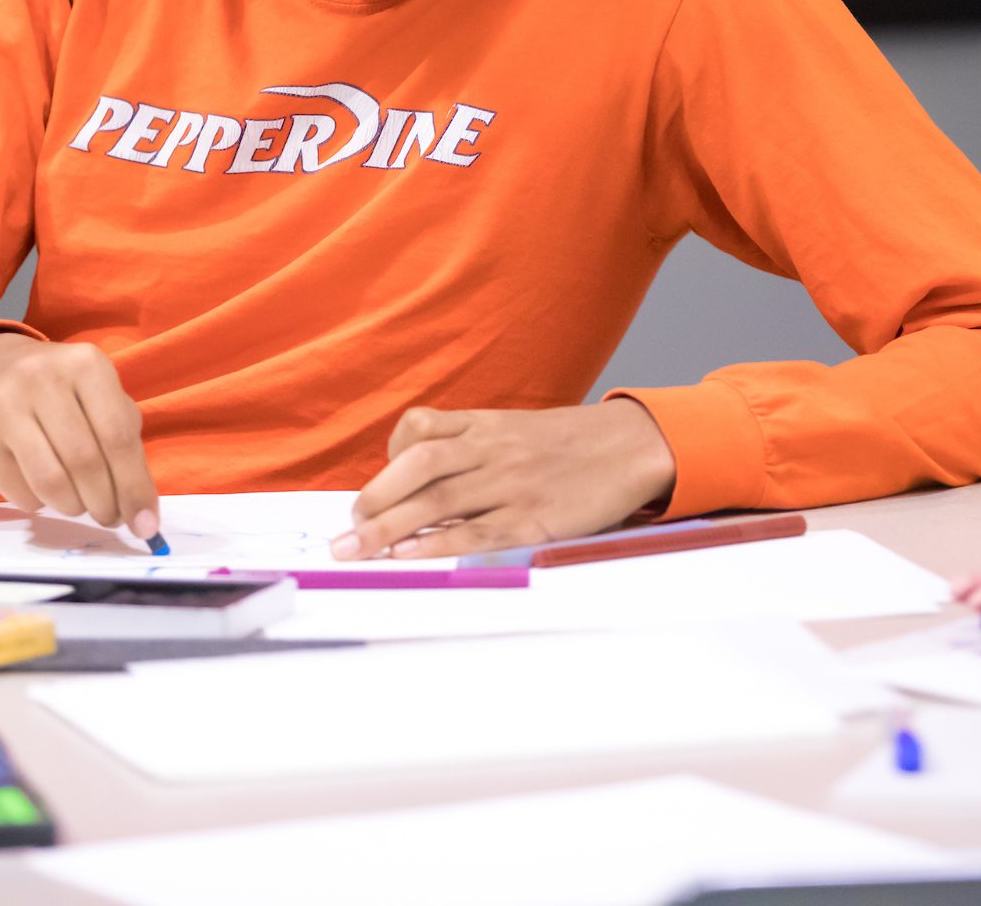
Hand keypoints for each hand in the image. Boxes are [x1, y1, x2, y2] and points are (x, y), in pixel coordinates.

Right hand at [0, 332, 159, 537]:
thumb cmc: (60, 389)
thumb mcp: (99, 394)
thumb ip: (125, 442)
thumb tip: (142, 510)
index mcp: (86, 365)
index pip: (118, 437)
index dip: (135, 487)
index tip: (146, 525)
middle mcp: (42, 379)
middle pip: (85, 462)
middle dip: (105, 504)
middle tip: (111, 518)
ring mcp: (4, 406)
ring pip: (51, 482)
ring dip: (74, 507)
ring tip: (81, 505)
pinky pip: (18, 491)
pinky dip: (40, 503)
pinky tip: (46, 493)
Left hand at [334, 401, 677, 559]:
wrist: (632, 447)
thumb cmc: (572, 444)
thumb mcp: (519, 430)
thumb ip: (475, 446)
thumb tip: (426, 482)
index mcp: (488, 423)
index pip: (421, 428)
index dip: (389, 457)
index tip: (374, 486)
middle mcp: (493, 448)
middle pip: (419, 464)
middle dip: (375, 497)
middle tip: (347, 530)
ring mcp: (512, 483)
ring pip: (439, 500)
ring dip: (389, 527)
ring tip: (355, 548)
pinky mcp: (532, 519)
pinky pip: (476, 531)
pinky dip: (437, 545)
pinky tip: (408, 557)